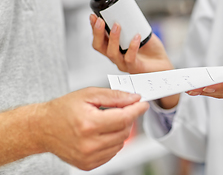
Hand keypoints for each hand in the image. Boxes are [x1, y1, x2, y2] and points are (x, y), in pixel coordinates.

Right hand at [32, 87, 148, 170]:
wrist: (43, 128)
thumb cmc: (63, 109)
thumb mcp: (88, 94)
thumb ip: (114, 96)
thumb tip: (133, 98)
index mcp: (88, 124)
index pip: (123, 118)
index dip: (136, 110)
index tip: (143, 104)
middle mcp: (89, 144)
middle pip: (124, 131)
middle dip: (127, 118)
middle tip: (122, 108)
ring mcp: (88, 157)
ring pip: (121, 142)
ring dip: (120, 130)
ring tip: (106, 121)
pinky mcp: (88, 165)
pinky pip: (112, 152)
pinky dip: (113, 141)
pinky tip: (102, 133)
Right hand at [90, 14, 172, 73]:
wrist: (163, 66)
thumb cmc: (152, 52)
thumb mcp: (140, 33)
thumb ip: (133, 25)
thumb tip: (128, 10)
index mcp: (115, 49)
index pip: (99, 40)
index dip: (94, 29)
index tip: (93, 16)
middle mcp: (116, 58)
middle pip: (100, 47)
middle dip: (97, 33)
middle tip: (100, 20)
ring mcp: (125, 64)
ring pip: (112, 53)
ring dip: (113, 38)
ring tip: (117, 25)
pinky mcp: (135, 68)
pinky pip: (130, 58)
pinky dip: (132, 46)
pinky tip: (136, 36)